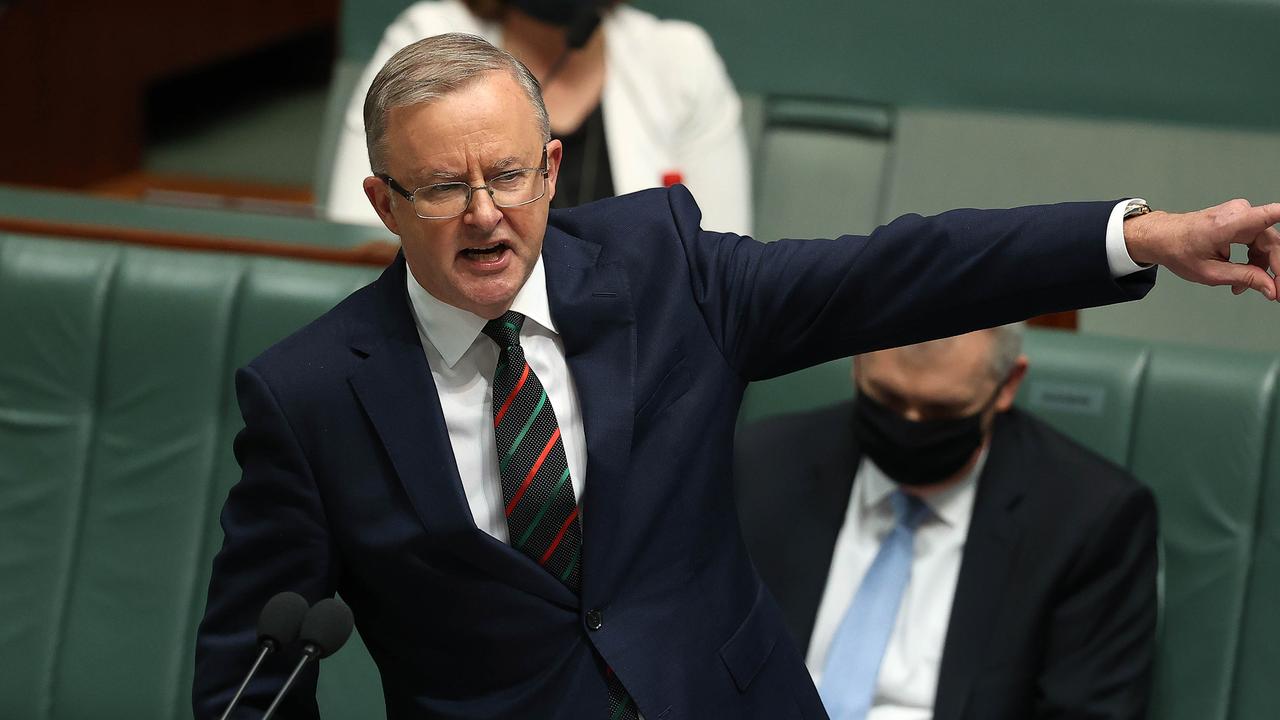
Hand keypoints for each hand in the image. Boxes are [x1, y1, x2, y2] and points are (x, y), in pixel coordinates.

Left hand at [1124, 199, 1279, 300]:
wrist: (1162, 237)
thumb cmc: (1178, 249)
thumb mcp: (1210, 272)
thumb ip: (1244, 278)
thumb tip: (1270, 288)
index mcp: (1230, 223)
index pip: (1270, 215)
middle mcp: (1239, 213)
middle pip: (1272, 242)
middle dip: (1277, 269)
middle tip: (1277, 291)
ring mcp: (1240, 215)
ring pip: (1266, 244)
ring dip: (1263, 268)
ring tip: (1251, 287)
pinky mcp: (1240, 221)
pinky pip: (1257, 242)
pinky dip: (1253, 261)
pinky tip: (1245, 278)